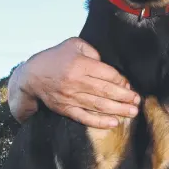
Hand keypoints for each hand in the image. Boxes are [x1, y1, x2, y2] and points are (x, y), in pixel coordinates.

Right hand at [9, 37, 139, 128]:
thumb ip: (92, 52)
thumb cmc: (55, 58)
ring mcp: (70, 97)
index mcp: (79, 65)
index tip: (130, 85)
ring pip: (98, 105)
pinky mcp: (66, 109)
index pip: (106, 74)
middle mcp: (75, 82)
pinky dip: (99, 122)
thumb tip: (107, 66)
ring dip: (117, 109)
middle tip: (137, 101)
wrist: (31, 77)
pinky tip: (113, 123)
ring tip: (132, 112)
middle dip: (124, 97)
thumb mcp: (73, 45)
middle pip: (105, 91)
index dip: (121, 81)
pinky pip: (85, 117)